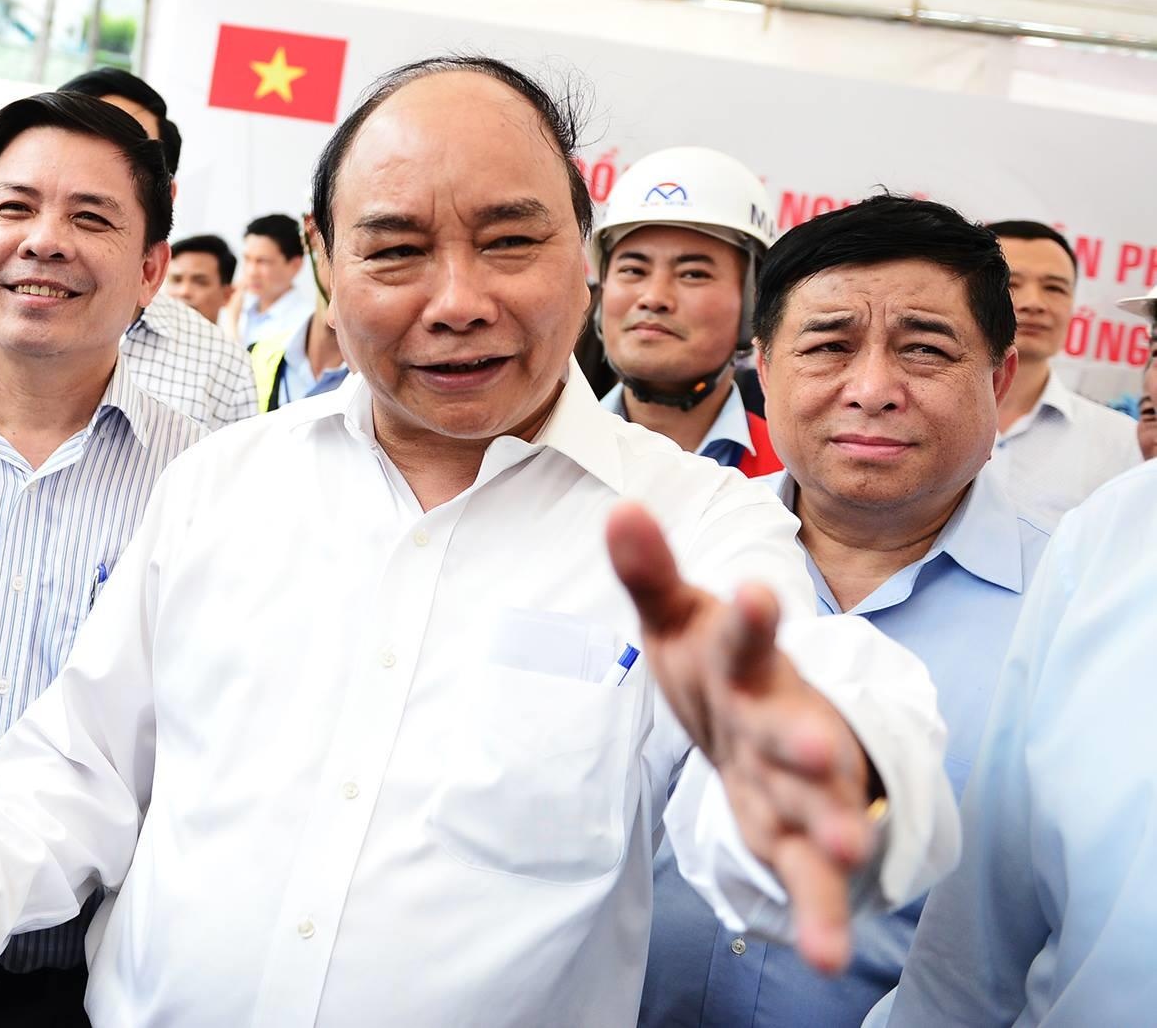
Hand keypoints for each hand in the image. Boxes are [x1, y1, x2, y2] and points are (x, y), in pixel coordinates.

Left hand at [607, 501, 879, 974]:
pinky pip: (807, 878)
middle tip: (824, 749)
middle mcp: (780, 722)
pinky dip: (822, 916)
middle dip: (808, 742)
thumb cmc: (712, 662)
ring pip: (815, 806)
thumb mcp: (674, 616)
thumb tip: (619, 509)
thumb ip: (648, 570)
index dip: (749, 619)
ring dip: (831, 826)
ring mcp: (793, 783)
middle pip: (795, 731)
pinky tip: (830, 959)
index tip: (757, 593)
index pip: (743, 638)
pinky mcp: (791, 835)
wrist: (762, 721)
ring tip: (849, 848)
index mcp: (744, 665)